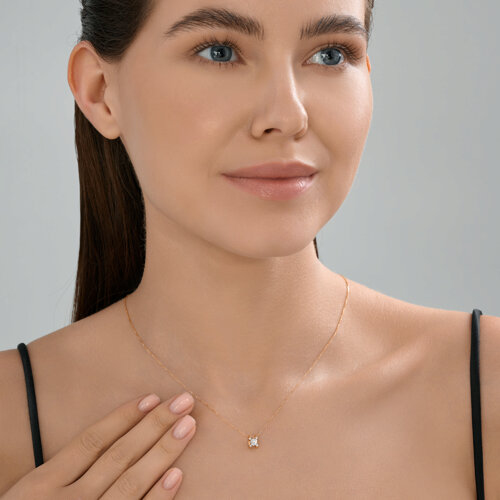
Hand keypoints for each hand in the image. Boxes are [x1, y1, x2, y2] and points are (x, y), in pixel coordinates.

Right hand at [3, 391, 196, 498]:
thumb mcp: (28, 498)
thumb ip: (63, 473)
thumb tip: (114, 439)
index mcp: (42, 485)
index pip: (92, 441)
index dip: (124, 417)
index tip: (153, 397)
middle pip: (119, 455)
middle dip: (155, 425)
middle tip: (185, 401)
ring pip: (130, 481)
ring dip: (163, 452)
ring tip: (188, 426)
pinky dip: (157, 497)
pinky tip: (176, 475)